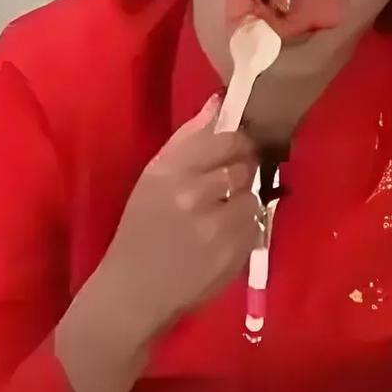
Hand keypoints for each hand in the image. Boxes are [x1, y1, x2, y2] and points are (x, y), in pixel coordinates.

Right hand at [96, 93, 262, 339]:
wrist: (135, 290)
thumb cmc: (141, 228)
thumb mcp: (153, 177)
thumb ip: (188, 138)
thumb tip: (219, 102)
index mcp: (171, 171)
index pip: (226, 139)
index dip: (237, 141)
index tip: (235, 147)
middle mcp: (195, 195)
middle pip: (244, 165)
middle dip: (241, 171)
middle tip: (227, 184)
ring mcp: (217, 228)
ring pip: (253, 197)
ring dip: (243, 202)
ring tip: (221, 214)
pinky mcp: (234, 255)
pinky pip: (255, 227)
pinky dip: (245, 229)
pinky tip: (223, 237)